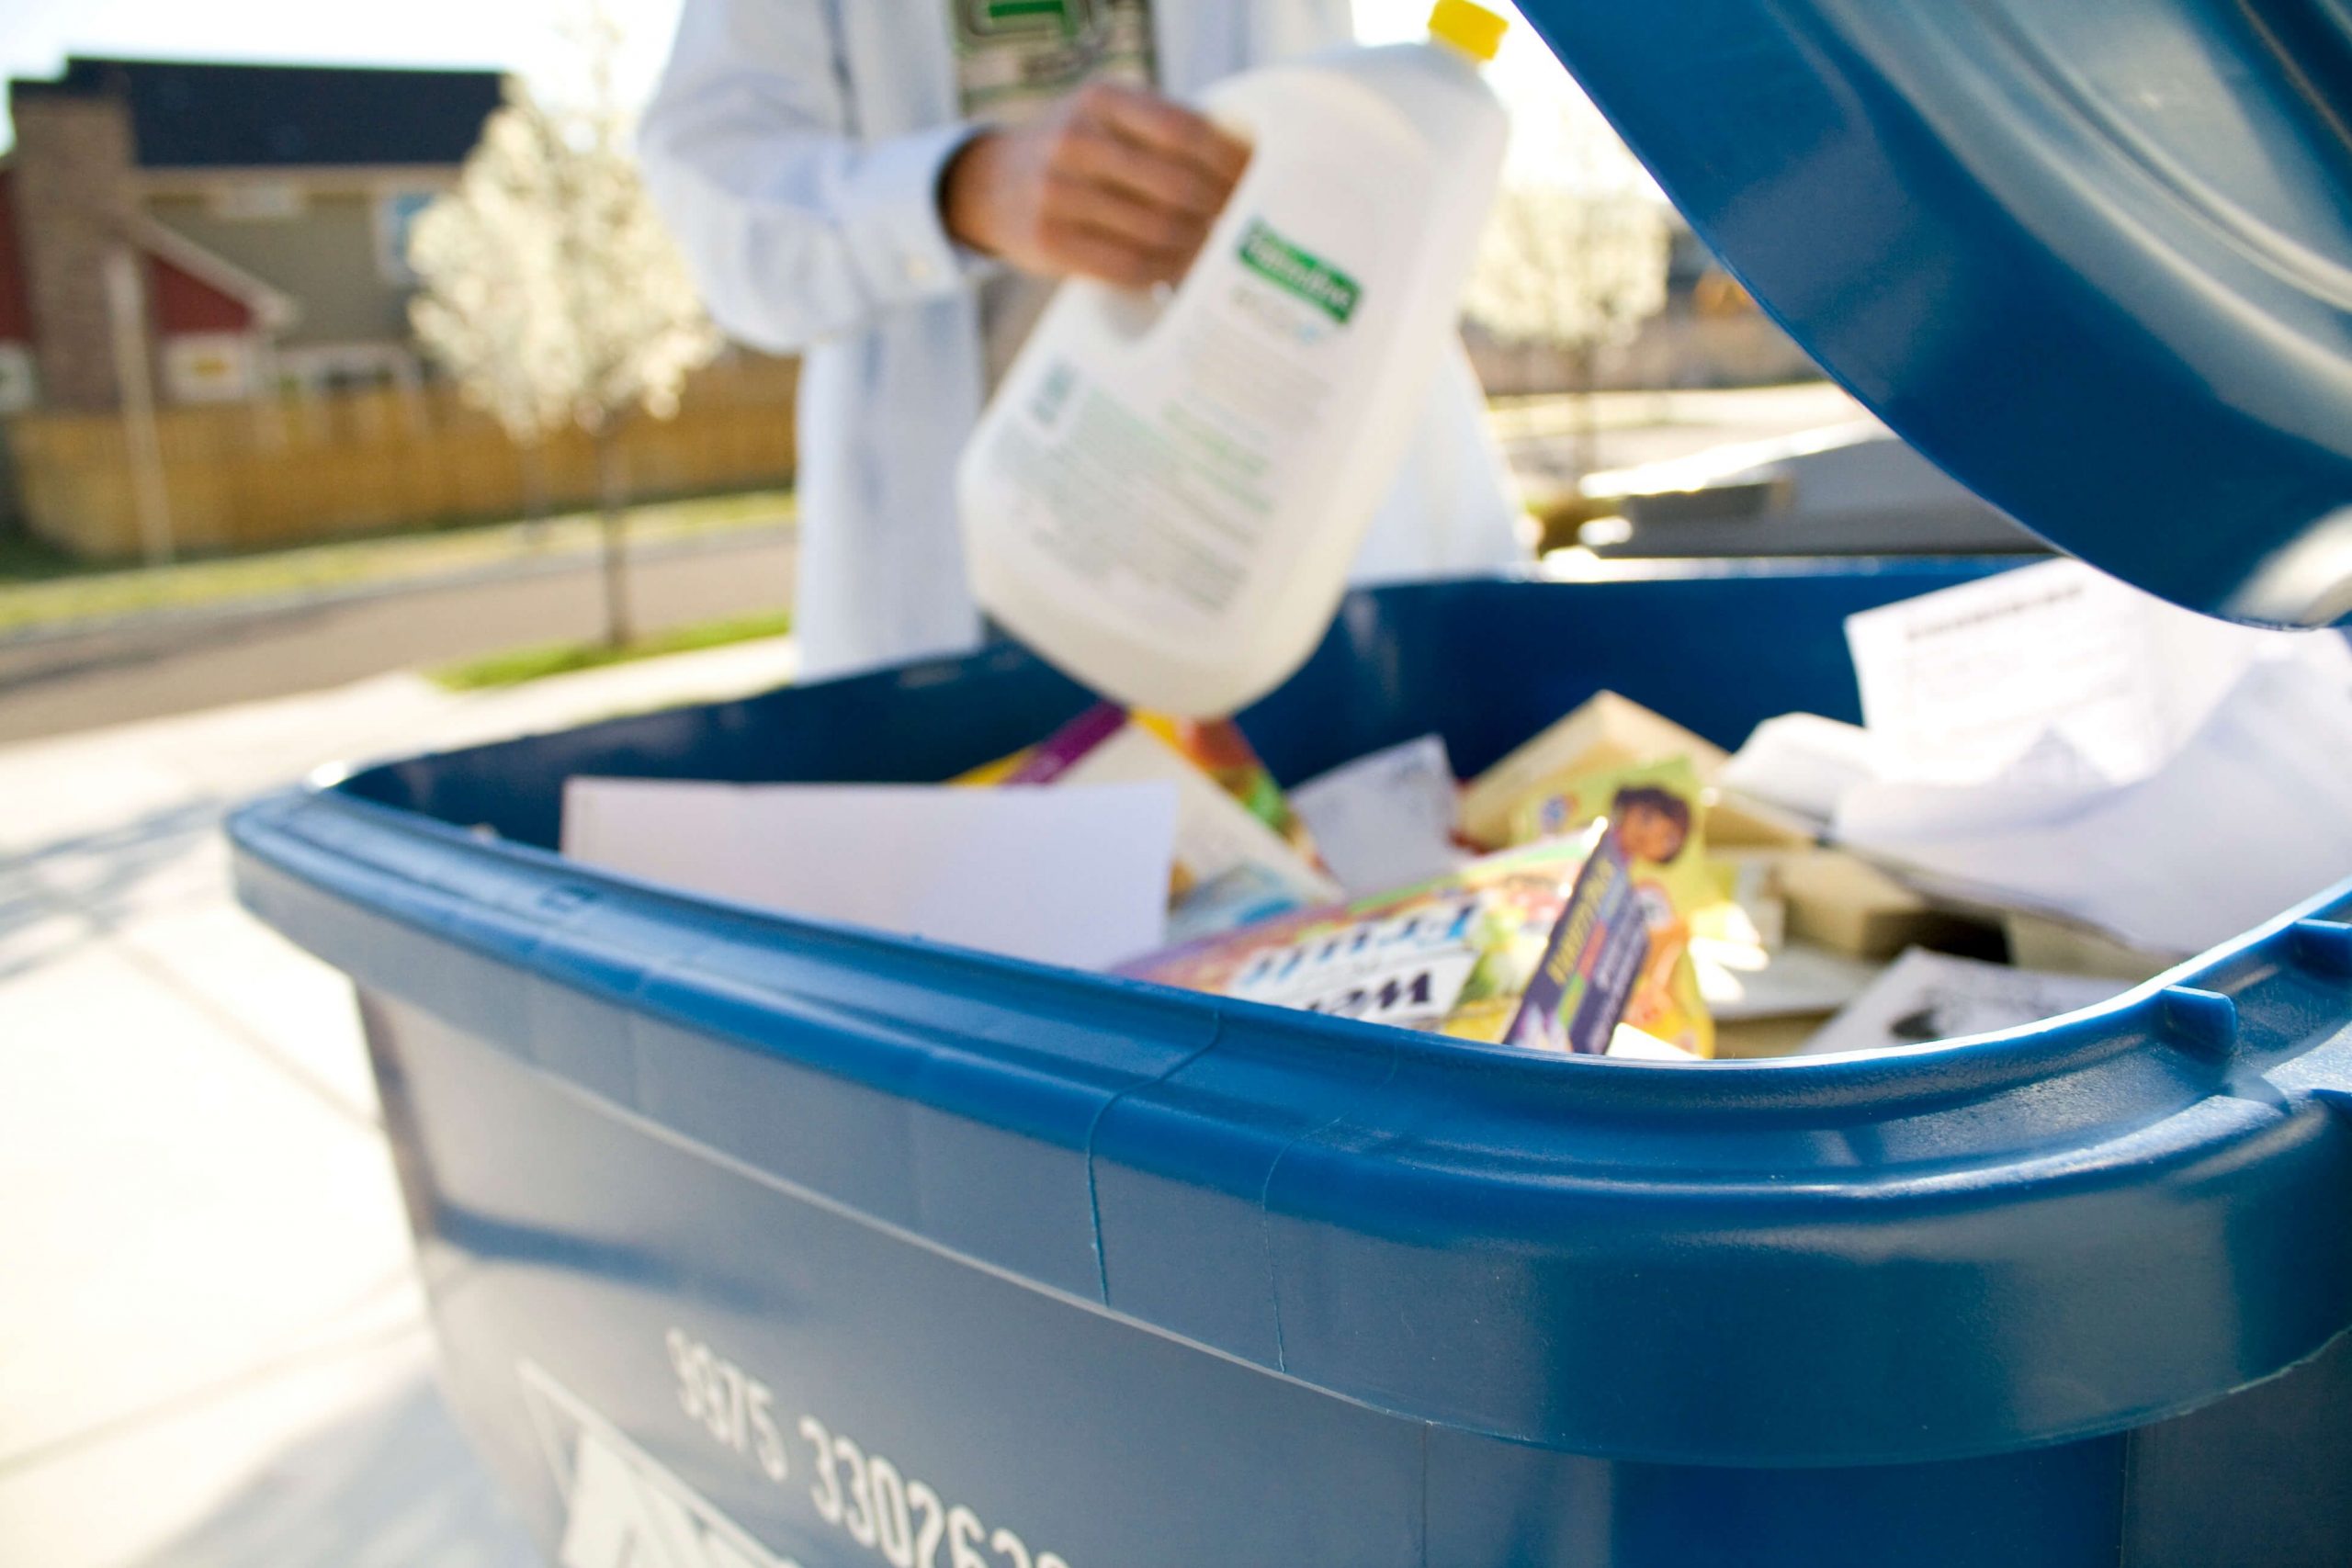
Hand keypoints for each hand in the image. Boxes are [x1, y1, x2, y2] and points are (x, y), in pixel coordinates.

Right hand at [941, 81, 1250, 289]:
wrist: (990, 185)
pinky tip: (1182, 271)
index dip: (1230, 162)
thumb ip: (1162, 133)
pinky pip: (1127, 265)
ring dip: (1199, 248)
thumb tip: (1249, 174)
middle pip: (1176, 186)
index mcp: (1102, 100)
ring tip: (1221, 254)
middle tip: (1247, 228)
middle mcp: (1075, 141)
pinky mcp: (1049, 241)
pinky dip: (1164, 271)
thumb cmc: (1076, 154)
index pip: (1184, 131)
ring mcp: (1057, 193)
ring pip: (1156, 230)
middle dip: (1221, 212)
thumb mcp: (1107, 118)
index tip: (1260, 184)